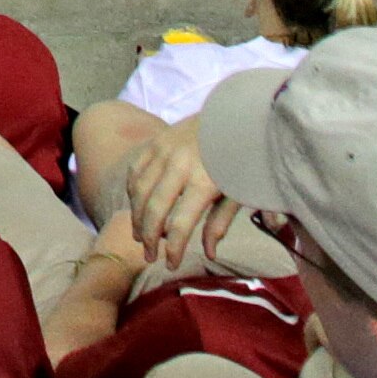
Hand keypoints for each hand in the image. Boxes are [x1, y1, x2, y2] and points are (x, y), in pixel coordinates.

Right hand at [121, 117, 230, 270]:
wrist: (237, 112)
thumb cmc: (244, 157)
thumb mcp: (241, 192)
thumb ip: (221, 221)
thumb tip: (209, 252)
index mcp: (204, 180)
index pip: (181, 224)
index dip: (173, 248)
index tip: (170, 265)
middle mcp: (179, 165)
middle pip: (153, 209)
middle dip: (148, 237)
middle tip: (149, 256)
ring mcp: (163, 151)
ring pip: (138, 191)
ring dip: (136, 217)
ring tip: (139, 236)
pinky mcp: (156, 141)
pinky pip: (135, 170)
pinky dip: (132, 191)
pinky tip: (137, 206)